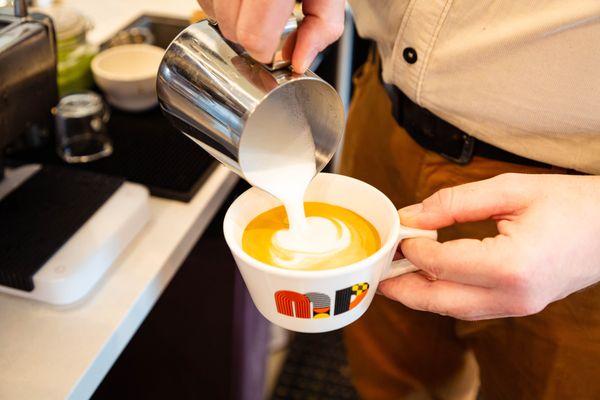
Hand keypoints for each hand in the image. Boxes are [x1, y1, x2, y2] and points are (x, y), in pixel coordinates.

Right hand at [197, 0, 344, 72]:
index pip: (253, 36)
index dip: (266, 51)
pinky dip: (222, 4)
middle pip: (231, 29)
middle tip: (270, 19)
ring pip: (213, 14)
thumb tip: (300, 61)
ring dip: (234, 18)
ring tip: (257, 3)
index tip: (276, 46)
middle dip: (250, 36)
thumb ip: (321, 27)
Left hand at [379, 173, 599, 319]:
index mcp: (509, 266)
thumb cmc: (572, 203)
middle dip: (402, 288)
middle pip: (438, 301)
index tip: (397, 232)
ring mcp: (518, 307)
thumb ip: (454, 203)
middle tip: (377, 273)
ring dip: (421, 294)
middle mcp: (512, 296)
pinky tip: (430, 278)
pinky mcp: (520, 305)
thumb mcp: (509, 190)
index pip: (439, 263)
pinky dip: (444, 295)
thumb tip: (412, 216)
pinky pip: (471, 306)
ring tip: (396, 276)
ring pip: (453, 309)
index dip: (411, 248)